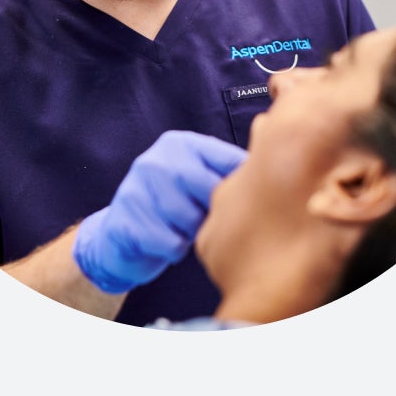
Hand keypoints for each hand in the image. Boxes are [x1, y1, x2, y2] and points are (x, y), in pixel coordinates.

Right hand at [72, 131, 246, 294]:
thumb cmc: (172, 208)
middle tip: (207, 221)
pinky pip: (170, 242)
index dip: (240, 188)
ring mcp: (136, 189)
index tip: (245, 205)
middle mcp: (155, 160)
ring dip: (194, 233)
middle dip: (212, 212)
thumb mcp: (196, 181)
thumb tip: (276, 172)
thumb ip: (225, 173)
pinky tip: (168, 244)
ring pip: (189, 218)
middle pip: (208, 188)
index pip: (226, 160)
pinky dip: (175, 250)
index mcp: (179, 145)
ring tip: (186, 231)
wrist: (119, 237)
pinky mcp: (126, 222)